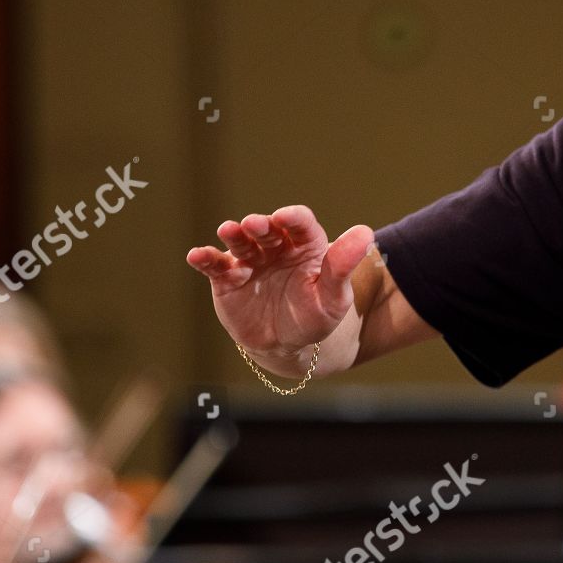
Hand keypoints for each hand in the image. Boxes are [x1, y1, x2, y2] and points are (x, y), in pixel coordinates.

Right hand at [185, 205, 371, 359]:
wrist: (286, 345)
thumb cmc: (314, 317)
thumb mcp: (334, 297)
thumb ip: (343, 266)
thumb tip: (365, 232)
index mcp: (305, 247)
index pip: (301, 225)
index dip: (293, 218)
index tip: (287, 216)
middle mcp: (276, 248)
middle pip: (268, 231)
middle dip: (261, 226)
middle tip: (255, 225)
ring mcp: (250, 262)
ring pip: (240, 243)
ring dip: (234, 235)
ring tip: (229, 230)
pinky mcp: (227, 279)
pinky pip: (214, 266)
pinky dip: (205, 259)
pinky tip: (196, 256)